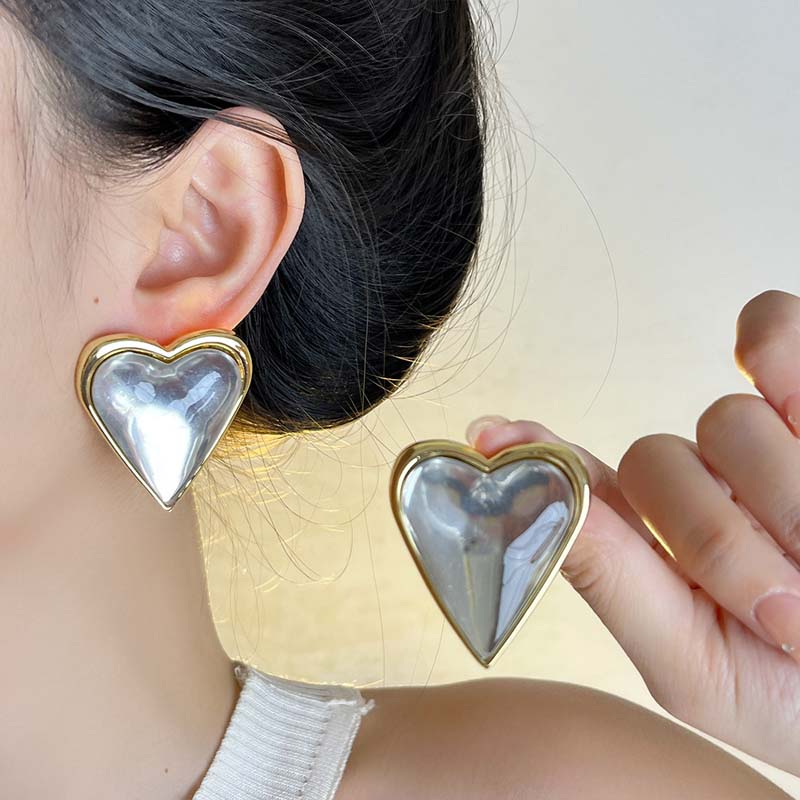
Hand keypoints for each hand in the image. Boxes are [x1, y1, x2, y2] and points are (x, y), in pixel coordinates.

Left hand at [466, 290, 799, 778]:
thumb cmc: (799, 694)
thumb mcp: (700, 668)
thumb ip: (612, 584)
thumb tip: (522, 511)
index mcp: (654, 548)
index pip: (580, 484)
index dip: (533, 454)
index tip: (489, 436)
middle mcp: (698, 483)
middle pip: (658, 459)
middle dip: (718, 537)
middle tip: (785, 611)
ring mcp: (758, 435)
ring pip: (726, 418)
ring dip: (784, 490)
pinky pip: (773, 328)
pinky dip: (776, 347)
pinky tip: (792, 395)